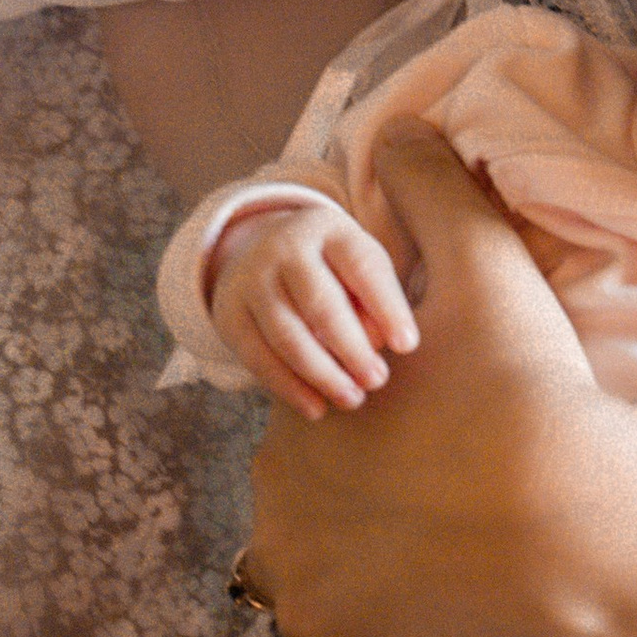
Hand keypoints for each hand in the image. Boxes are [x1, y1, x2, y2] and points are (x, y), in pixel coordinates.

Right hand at [209, 201, 417, 421]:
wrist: (261, 251)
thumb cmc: (331, 268)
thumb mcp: (358, 267)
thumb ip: (376, 299)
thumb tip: (382, 344)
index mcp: (328, 229)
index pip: (362, 266)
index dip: (387, 307)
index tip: (407, 345)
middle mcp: (283, 248)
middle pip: (320, 304)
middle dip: (352, 348)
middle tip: (377, 380)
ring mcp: (251, 280)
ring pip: (287, 335)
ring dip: (322, 374)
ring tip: (353, 399)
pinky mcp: (230, 314)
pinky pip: (258, 357)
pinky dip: (288, 388)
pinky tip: (316, 408)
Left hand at [244, 122, 604, 636]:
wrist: (561, 522)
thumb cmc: (517, 393)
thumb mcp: (480, 261)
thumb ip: (430, 187)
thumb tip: (400, 128)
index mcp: (296, 418)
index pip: (321, 427)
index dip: (377, 429)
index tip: (436, 442)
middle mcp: (274, 508)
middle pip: (313, 510)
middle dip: (364, 507)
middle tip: (445, 509)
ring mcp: (301, 590)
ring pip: (318, 586)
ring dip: (360, 582)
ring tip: (437, 576)